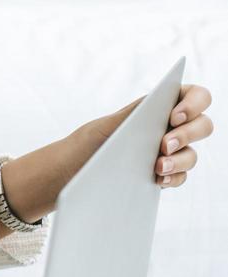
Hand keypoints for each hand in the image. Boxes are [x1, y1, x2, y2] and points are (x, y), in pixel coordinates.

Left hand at [78, 83, 212, 188]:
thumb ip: (133, 115)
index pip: (195, 96)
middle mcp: (170, 128)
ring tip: (157, 167)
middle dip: (187, 135)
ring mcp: (170, 153)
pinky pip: (181, 176)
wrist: (74, 172)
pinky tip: (159, 180)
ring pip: (192, 154)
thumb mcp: (105, 125)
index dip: (194, 103)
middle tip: (164, 145)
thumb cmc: (89, 142)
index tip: (174, 116)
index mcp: (159, 107)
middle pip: (202, 126)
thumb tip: (154, 106)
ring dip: (179, 160)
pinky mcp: (165, 175)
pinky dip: (174, 178)